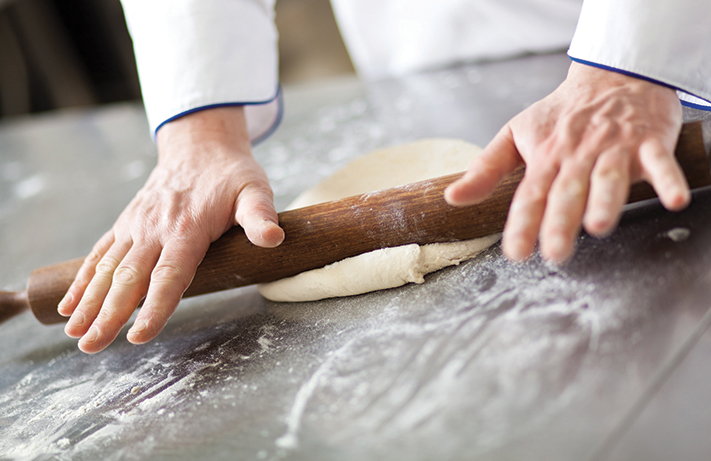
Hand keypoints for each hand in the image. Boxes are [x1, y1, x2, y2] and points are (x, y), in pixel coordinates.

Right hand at [58, 107, 283, 352]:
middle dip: (108, 314)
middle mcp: (154, 229)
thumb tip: (274, 238)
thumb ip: (260, 216)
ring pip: (107, 269)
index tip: (139, 336)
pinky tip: (70, 306)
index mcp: (187, 228)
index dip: (155, 307)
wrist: (199, 146)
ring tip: (74, 334)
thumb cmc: (231, 175)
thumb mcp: (254, 191)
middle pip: (129, 278)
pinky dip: (83, 280)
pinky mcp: (126, 224)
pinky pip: (100, 254)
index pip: (169, 275)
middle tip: (91, 346)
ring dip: (89, 302)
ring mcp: (136, 227)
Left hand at [445, 62, 688, 262]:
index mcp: (545, 157)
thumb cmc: (561, 113)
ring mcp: (613, 147)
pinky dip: (668, 178)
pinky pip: (661, 160)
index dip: (522, 224)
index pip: (529, 195)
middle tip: (554, 253)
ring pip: (609, 177)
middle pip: (567, 191)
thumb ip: (485, 169)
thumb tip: (452, 198)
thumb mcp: (516, 134)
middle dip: (560, 222)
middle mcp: (577, 155)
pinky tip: (673, 199)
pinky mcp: (648, 141)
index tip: (516, 252)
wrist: (610, 75)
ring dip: (605, 200)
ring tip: (599, 226)